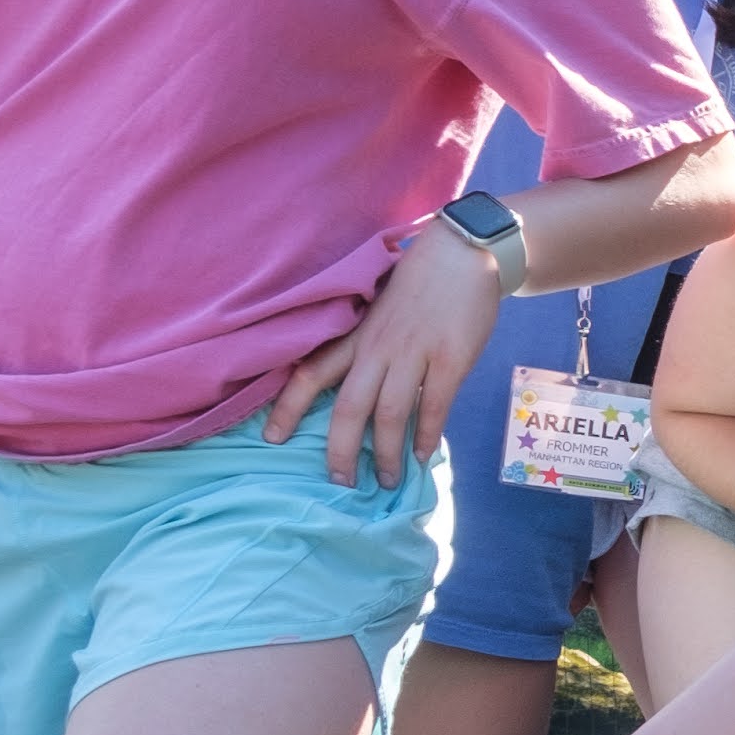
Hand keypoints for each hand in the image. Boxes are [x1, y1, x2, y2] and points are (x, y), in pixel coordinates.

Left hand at [263, 226, 506, 487]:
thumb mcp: (380, 311)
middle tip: (340, 481)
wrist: (464, 253)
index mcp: (357, 336)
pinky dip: (427, 435)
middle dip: (341, 450)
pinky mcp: (450, 358)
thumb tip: (359, 386)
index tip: (271, 439)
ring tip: (388, 480)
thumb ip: (367, 345)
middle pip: (348, 407)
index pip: (311, 373)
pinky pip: (435, 404)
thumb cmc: (420, 283)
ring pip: (390, 413)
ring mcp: (414, 353)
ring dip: (386, 453)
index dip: (287, 408)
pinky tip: (423, 455)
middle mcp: (377, 348)